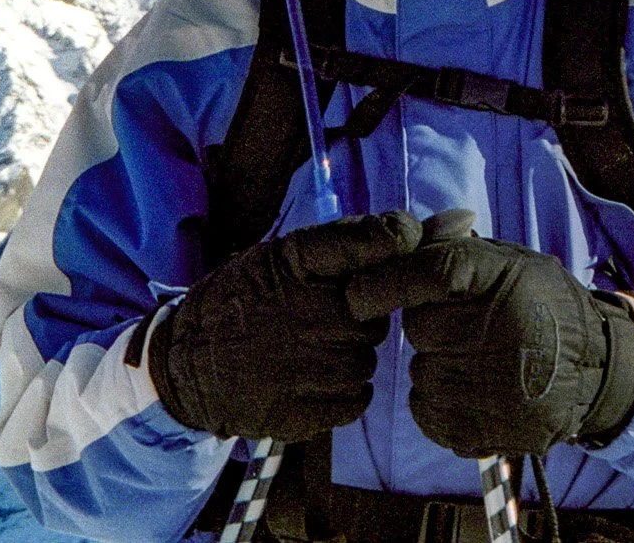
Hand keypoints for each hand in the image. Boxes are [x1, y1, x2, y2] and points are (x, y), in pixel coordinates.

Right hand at [148, 210, 423, 441]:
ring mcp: (303, 366)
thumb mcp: (285, 255)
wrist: (181, 363)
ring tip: (308, 351)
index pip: (382, 240)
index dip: (397, 246)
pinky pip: (356, 399)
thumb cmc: (246, 300)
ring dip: (349, 356)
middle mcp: (306, 311)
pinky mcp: (299, 412)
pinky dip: (343, 393)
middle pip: (378, 313)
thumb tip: (452, 222)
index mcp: (298, 259)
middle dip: (360, 317)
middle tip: (322, 319)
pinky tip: (311, 380)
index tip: (393, 254)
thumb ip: (359, 239)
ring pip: (368, 359)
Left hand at [347, 229, 633, 456]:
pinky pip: (427, 409)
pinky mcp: (484, 428)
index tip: (356, 295)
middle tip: (470, 327)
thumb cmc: (541, 303)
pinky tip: (475, 390)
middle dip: (432, 325)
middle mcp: (500, 331)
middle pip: (421, 328)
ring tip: (481, 361)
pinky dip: (439, 401)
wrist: (596, 369)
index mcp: (506, 279)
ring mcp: (493, 385)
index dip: (387, 282)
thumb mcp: (511, 260)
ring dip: (438, 365)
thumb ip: (455, 245)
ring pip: (423, 372)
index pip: (432, 272)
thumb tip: (404, 230)